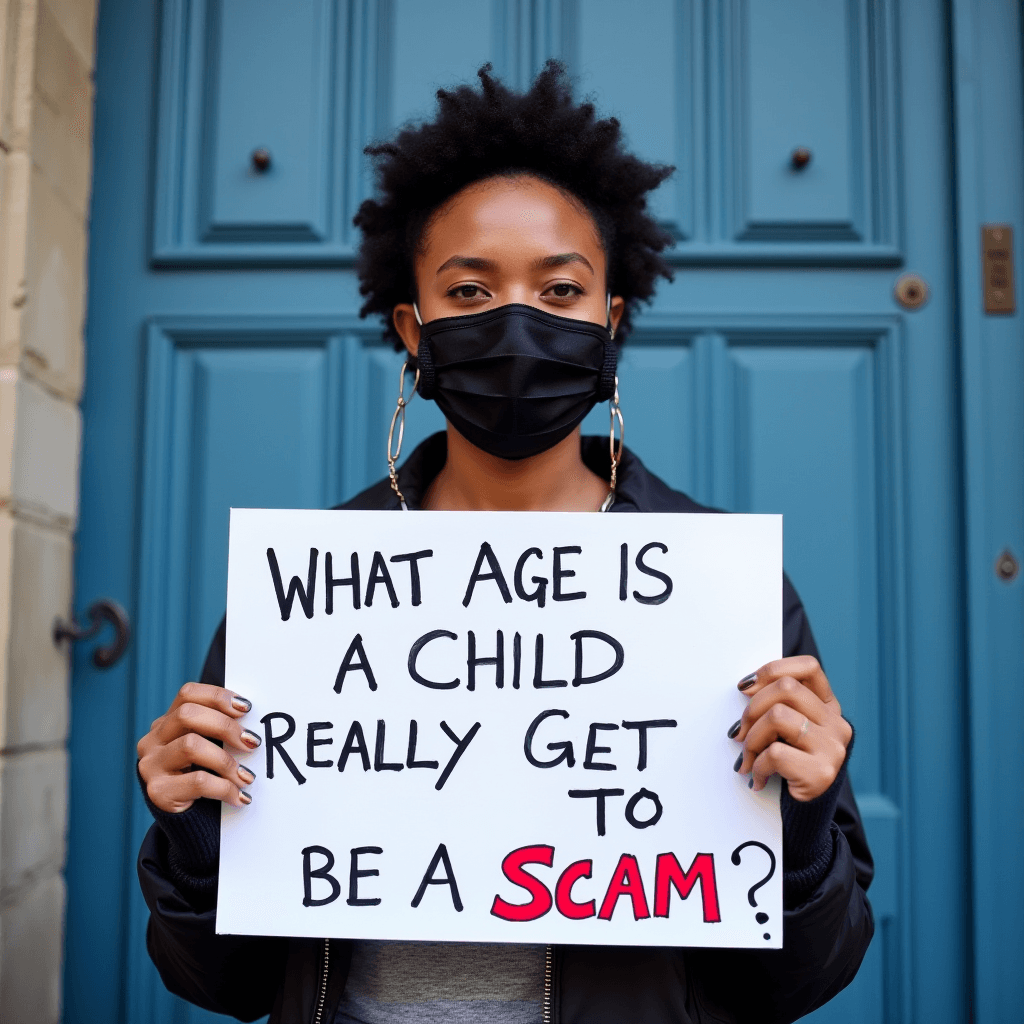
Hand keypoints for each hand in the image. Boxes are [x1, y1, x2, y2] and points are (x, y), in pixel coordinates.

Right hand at [137, 683, 260, 812]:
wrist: (184, 820)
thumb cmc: (201, 775)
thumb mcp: (207, 748)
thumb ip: (218, 731)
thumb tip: (253, 722)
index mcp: (166, 723)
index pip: (187, 694)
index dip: (217, 696)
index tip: (247, 708)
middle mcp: (153, 740)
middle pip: (187, 715)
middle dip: (225, 726)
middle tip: (252, 742)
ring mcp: (150, 765)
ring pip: (190, 745)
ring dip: (226, 761)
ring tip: (247, 777)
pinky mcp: (157, 791)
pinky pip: (198, 781)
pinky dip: (224, 788)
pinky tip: (239, 796)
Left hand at [728, 656, 850, 800]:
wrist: (807, 812)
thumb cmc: (790, 763)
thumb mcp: (786, 730)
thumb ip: (776, 704)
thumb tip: (746, 687)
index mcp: (828, 706)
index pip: (808, 667)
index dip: (772, 669)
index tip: (745, 687)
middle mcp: (837, 723)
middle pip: (786, 688)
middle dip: (752, 708)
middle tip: (739, 732)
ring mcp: (833, 748)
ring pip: (777, 717)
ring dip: (751, 739)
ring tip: (748, 757)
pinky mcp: (822, 773)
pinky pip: (776, 753)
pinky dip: (758, 766)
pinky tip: (758, 778)